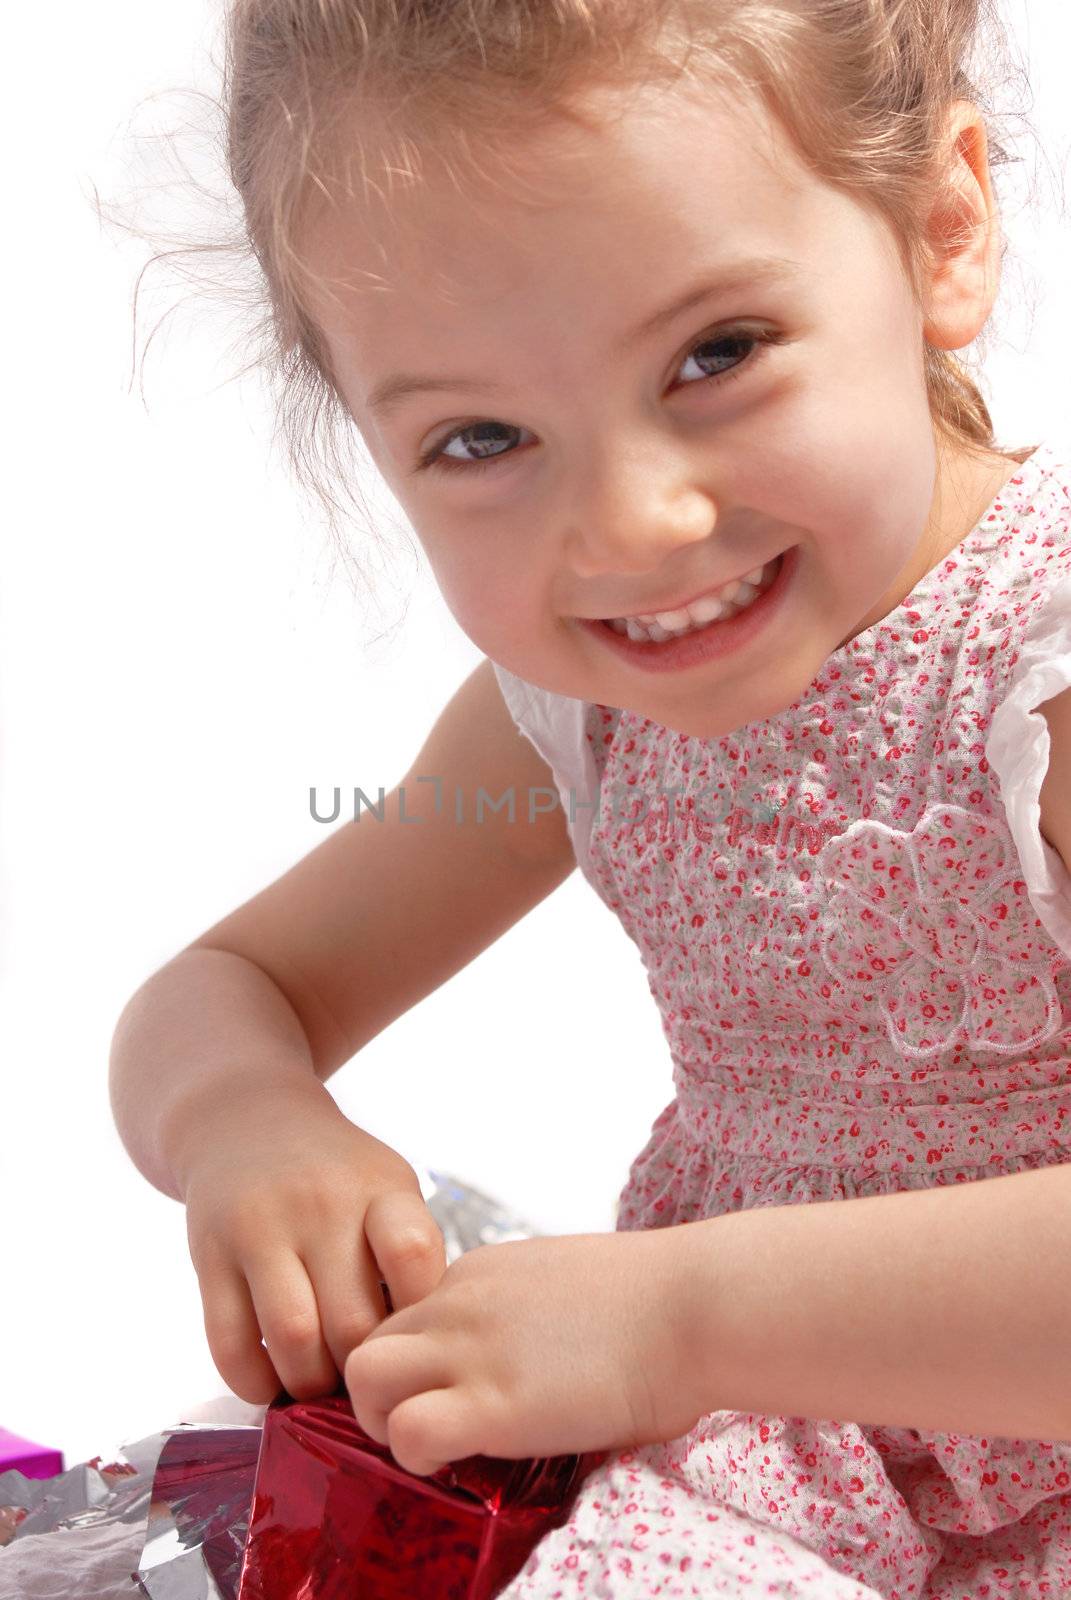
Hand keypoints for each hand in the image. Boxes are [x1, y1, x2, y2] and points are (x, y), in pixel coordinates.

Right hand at [181, 1082, 447, 1404]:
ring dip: (309, 1383)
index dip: (417, 1316)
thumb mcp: (388, 1188)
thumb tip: (422, 1353)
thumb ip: (410, 1256)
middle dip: (361, 1372)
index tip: (411, 1339)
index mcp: (380, 1188)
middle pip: (353, 1321)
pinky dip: (254, 1382)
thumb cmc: (338, 1176)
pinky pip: (230, 1344)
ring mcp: (260, 1226)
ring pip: (293, 1339)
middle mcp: (321, 1203)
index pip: (412, 1255)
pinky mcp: (210, 1254)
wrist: (248, 1119)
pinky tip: (270, 1378)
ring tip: (318, 1382)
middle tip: (361, 1381)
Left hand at [343, 1227, 706, 1477]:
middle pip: (365, 1339)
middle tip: (424, 1423)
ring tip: (434, 1445)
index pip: (400, 1315)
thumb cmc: (657, 1302)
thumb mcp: (565, 1284)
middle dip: (377, 1393)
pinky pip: (408, 1432)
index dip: (411, 1363)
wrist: (695, 1305)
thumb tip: (523, 1350)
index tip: (444, 1391)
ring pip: (363, 1377)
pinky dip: (416, 1454)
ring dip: (383, 1420)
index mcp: (479, 1274)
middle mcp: (461, 1301)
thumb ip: (523, 1310)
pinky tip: (460, 1461)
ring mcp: (473, 1348)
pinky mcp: (495, 1402)